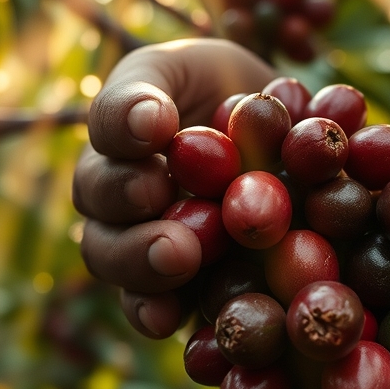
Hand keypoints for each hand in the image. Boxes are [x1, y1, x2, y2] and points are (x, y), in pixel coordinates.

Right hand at [73, 39, 274, 338]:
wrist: (290, 152)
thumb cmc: (243, 96)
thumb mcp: (210, 68)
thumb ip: (170, 85)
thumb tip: (151, 118)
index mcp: (127, 131)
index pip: (112, 124)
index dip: (125, 123)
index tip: (154, 122)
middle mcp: (120, 193)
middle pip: (99, 195)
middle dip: (123, 194)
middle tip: (155, 191)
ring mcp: (143, 246)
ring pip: (113, 256)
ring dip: (137, 258)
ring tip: (176, 255)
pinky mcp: (177, 292)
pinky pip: (151, 309)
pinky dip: (154, 313)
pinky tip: (168, 319)